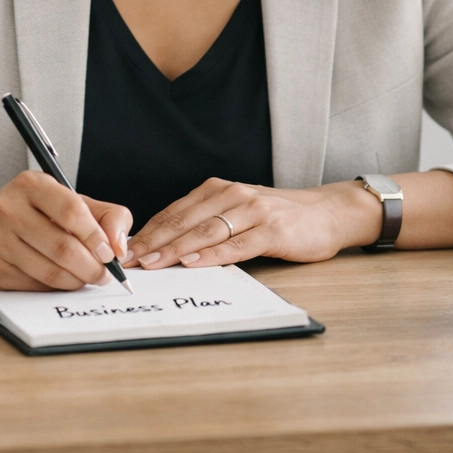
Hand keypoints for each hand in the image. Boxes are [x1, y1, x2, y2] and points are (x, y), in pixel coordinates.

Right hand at [0, 171, 132, 290]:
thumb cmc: (29, 213)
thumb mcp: (66, 199)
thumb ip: (104, 215)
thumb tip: (119, 246)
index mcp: (31, 184)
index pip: (72, 210)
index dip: (95, 236)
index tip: (110, 253)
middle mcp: (8, 208)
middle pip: (63, 246)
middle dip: (92, 266)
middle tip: (104, 273)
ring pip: (51, 271)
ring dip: (77, 280)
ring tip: (87, 277)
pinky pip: (35, 285)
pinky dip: (56, 287)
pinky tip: (61, 280)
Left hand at [125, 177, 380, 269]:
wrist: (327, 213)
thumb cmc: (278, 217)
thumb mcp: (238, 212)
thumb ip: (208, 222)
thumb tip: (166, 245)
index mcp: (219, 189)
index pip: (175, 211)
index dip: (149, 230)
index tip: (126, 249)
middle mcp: (232, 195)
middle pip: (184, 220)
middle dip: (154, 241)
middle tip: (129, 260)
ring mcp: (253, 211)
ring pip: (206, 231)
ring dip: (176, 248)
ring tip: (153, 263)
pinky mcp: (272, 230)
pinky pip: (238, 244)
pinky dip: (213, 255)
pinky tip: (194, 262)